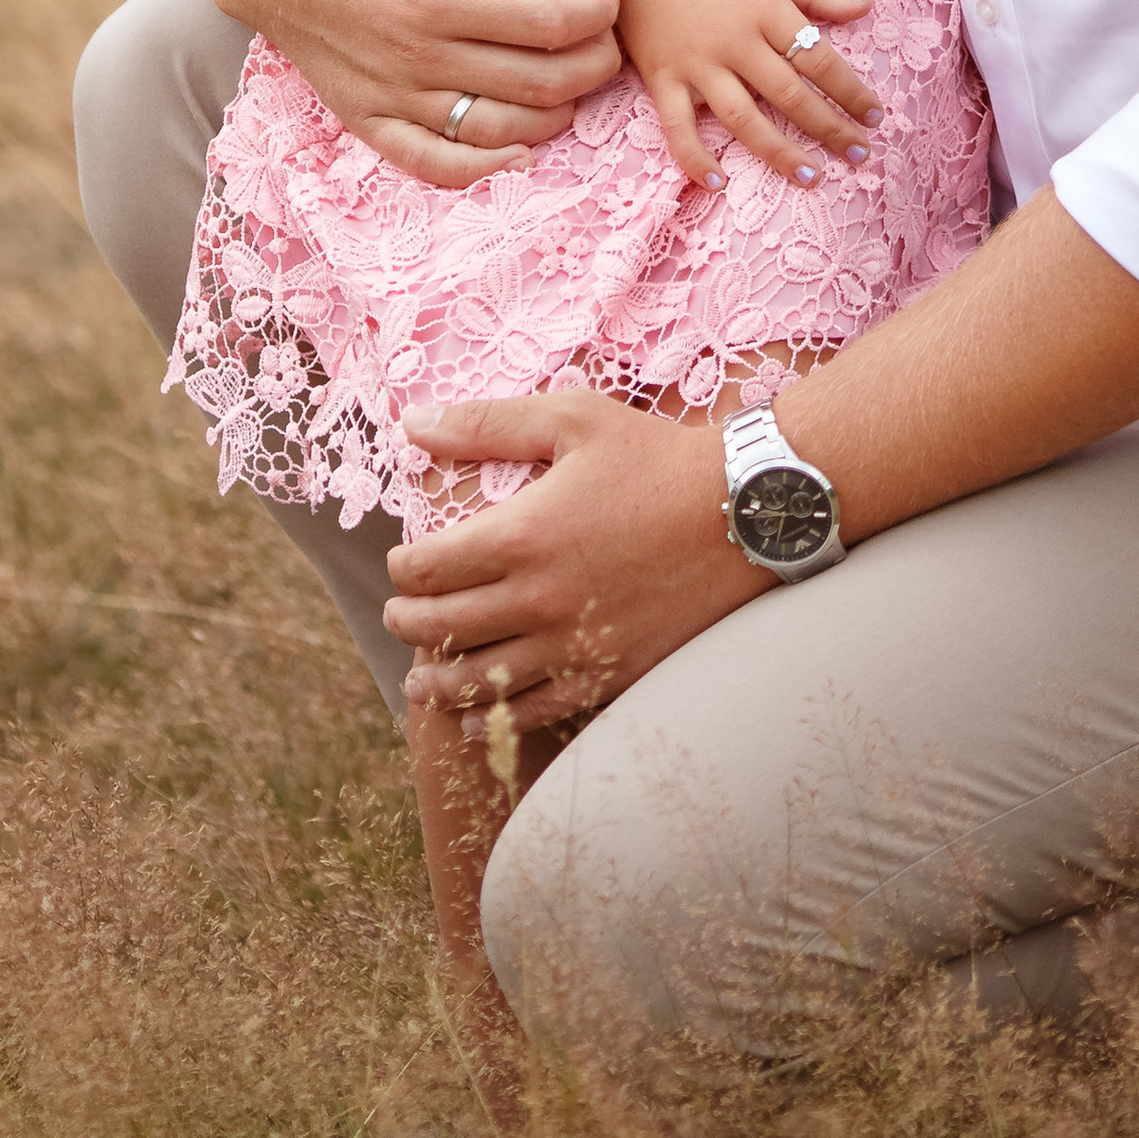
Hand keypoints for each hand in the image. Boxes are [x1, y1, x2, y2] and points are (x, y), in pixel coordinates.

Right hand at [159, 0, 625, 187]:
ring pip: (503, 131)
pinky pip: (438, 165)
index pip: (552, 23)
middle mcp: (418, 56)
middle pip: (539, 83)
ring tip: (571, 78)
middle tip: (604, 36)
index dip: (600, 10)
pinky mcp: (369, 120)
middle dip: (593, 62)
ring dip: (556, 113)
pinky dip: (488, 167)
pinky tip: (520, 145)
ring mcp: (393, 97)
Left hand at [386, 390, 761, 730]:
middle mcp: (539, 599)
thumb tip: (411, 423)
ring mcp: (574, 644)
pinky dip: (493, 718)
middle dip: (408, 623)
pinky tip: (475, 717)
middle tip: (399, 617)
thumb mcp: (572, 419)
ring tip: (419, 683)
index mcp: (522, 535)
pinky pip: (535, 711)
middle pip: (444, 628)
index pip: (427, 569)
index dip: (402, 570)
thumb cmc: (655, 458)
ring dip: (437, 684)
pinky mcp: (608, 673)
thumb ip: (487, 423)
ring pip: (480, 682)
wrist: (740, 513)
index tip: (402, 565)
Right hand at [617, 0, 879, 187]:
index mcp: (765, 9)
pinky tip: (718, 182)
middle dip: (830, 128)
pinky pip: (677, 128)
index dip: (851, 91)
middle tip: (860, 154)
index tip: (875, 115)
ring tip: (812, 178)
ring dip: (780, 153)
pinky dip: (694, 158)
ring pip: (745, 120)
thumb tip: (864, 6)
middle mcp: (735, 43)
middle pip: (791, 95)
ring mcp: (697, 65)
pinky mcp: (662, 79)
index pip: (819, 59)